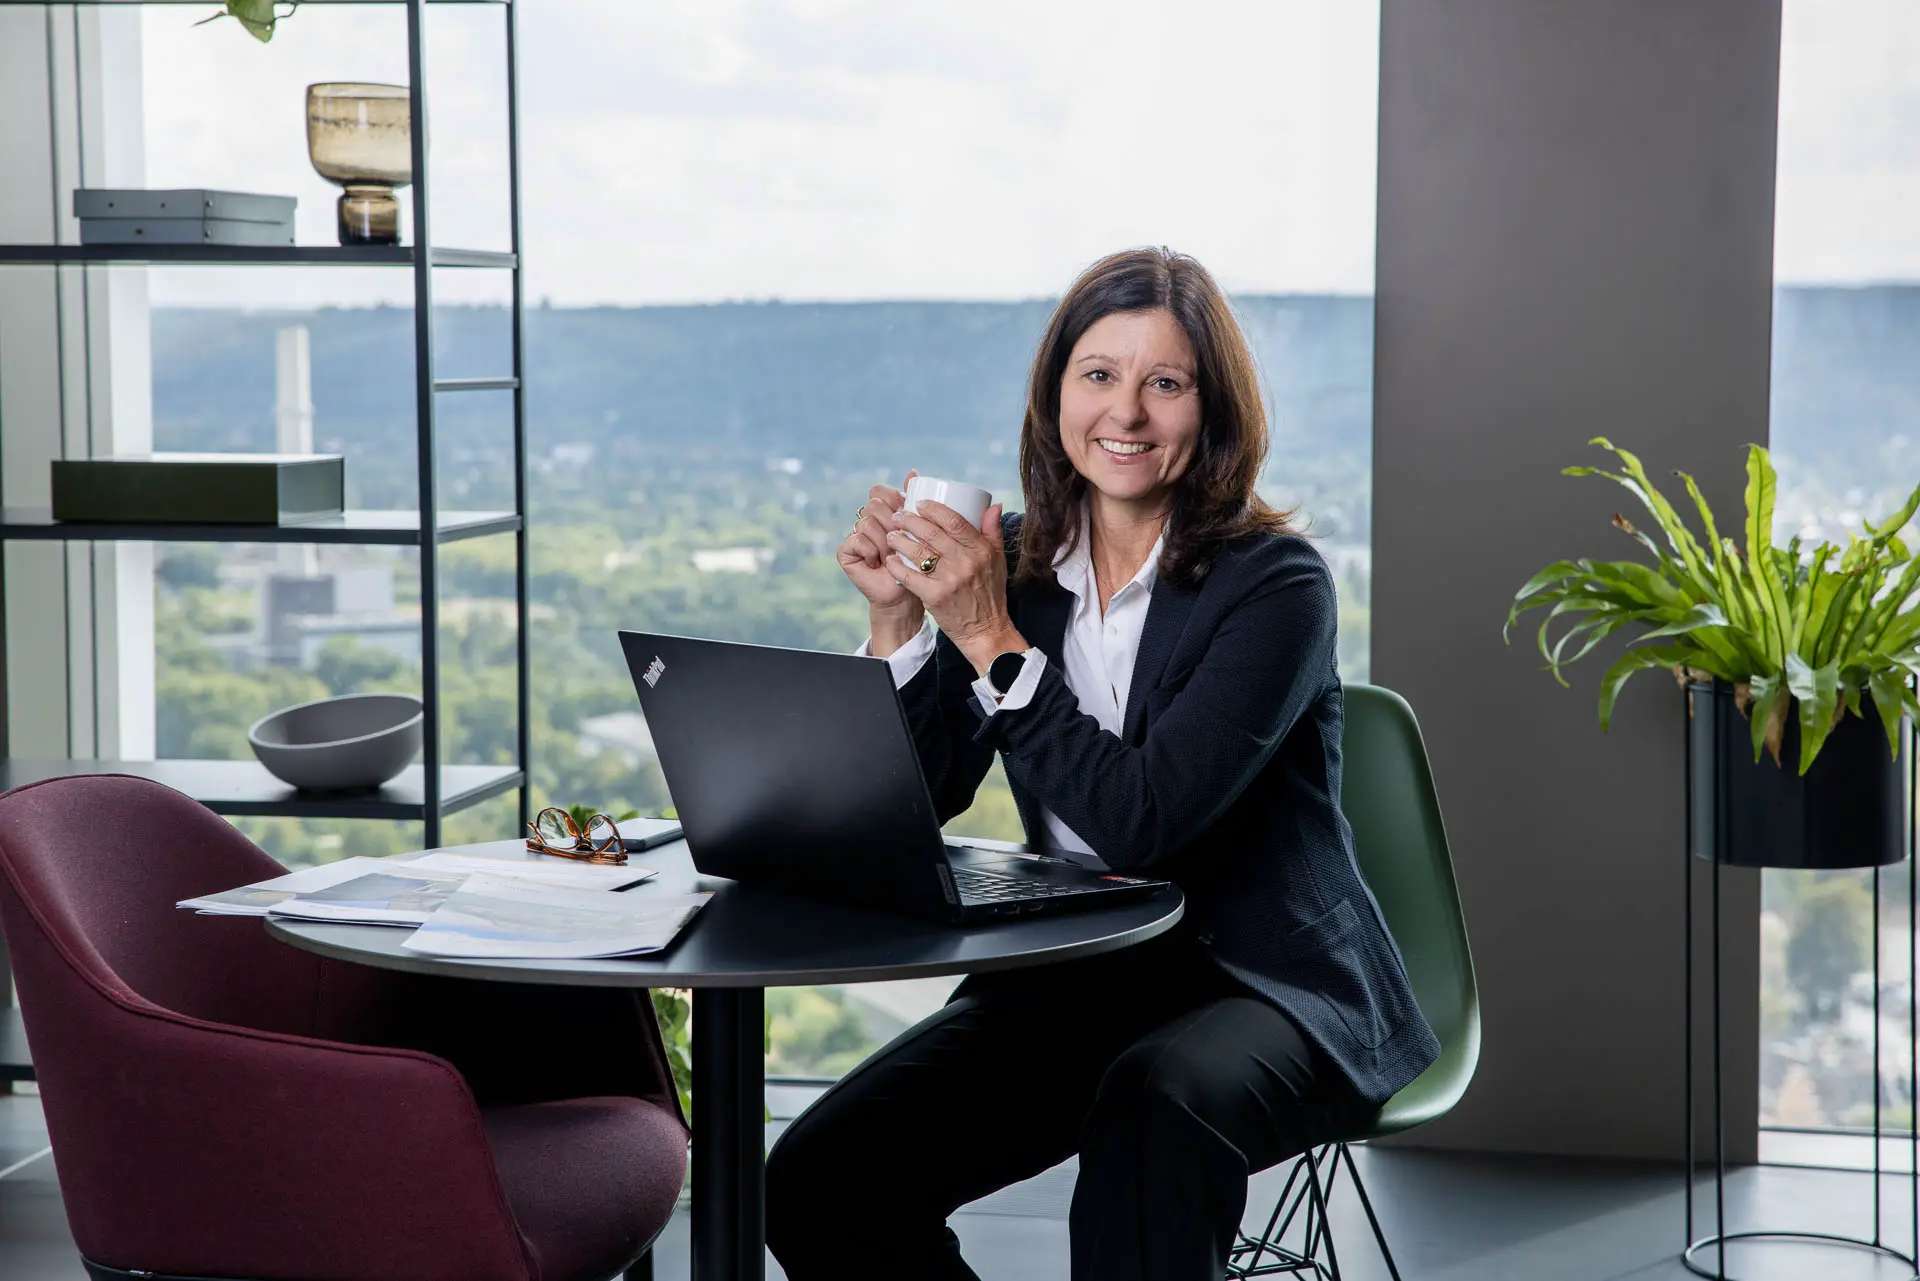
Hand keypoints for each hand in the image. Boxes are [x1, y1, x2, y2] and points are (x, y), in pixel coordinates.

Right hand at [838, 473, 923, 642]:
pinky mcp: (845, 551)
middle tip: (902, 542)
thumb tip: (913, 471)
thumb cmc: (919, 564)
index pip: (879, 491)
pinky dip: (872, 552)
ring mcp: (854, 535)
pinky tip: (878, 564)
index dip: (892, 498)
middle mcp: (866, 520)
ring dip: (884, 542)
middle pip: (873, 505)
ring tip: (892, 557)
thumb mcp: (923, 531)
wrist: (908, 594)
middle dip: (891, 523)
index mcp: (884, 512)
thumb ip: (917, 502)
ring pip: (866, 522)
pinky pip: (858, 539)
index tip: (906, 513)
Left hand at [887, 501, 1026, 674]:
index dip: (934, 509)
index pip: (954, 521)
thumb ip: (993, 531)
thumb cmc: (990, 592)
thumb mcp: (997, 560)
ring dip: (899, 540)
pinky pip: (909, 575)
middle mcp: (966, 563)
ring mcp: (949, 580)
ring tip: (891, 535)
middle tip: (898, 516)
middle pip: (932, 533)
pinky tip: (890, 559)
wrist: (985, 629)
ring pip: (917, 551)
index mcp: (981, 550)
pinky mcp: (934, 596)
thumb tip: (992, 504)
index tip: (920, 503)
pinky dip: (896, 566)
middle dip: (910, 520)